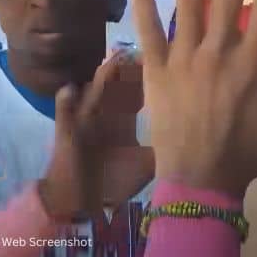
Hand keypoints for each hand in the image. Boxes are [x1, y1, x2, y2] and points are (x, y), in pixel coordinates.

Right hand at [40, 55, 154, 221]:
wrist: (80, 203)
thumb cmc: (114, 183)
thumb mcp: (147, 164)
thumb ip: (166, 146)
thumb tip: (192, 135)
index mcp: (124, 120)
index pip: (138, 92)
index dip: (148, 77)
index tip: (164, 59)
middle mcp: (105, 116)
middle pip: (117, 86)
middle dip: (126, 69)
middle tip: (139, 53)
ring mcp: (84, 122)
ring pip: (92, 94)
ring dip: (100, 80)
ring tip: (110, 63)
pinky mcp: (66, 134)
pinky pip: (64, 116)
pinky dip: (65, 103)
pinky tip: (69, 89)